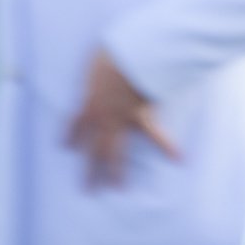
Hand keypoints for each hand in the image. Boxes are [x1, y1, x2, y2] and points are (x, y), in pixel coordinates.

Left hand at [67, 49, 180, 188]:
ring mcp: (121, 121)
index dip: (70, 136)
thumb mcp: (94, 60)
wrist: (128, 59)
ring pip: (116, 151)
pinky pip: (155, 135)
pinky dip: (168, 146)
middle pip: (93, 150)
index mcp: (88, 104)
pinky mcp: (142, 117)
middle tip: (88, 190)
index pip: (76, 123)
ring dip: (116, 171)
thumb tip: (97, 63)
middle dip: (90, 171)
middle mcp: (102, 118)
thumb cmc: (111, 55)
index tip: (65, 148)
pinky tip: (179, 159)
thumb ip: (94, 68)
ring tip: (118, 187)